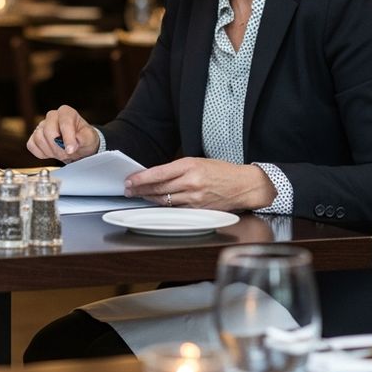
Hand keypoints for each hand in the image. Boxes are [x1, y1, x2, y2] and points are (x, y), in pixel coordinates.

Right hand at [28, 105, 97, 160]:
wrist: (78, 148)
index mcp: (66, 112)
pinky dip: (42, 153)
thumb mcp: (90, 139)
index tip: (70, 150)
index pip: (64, 122)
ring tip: (61, 153)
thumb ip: (84, 139)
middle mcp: (52, 116)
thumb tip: (75, 142)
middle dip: (58, 147)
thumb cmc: (83, 139)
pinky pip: (32, 145)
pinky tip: (52, 153)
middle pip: (48, 131)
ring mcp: (41, 126)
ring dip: (51, 151)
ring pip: (39, 139)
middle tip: (67, 154)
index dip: (67, 137)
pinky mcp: (34, 136)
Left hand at [124, 158, 276, 211]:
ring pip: (164, 200)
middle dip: (140, 189)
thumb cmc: (222, 171)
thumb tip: (156, 175)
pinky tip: (155, 203)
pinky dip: (164, 206)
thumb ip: (178, 168)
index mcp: (190, 166)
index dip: (141, 178)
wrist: (244, 185)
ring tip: (137, 196)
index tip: (129, 180)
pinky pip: (175, 209)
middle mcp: (191, 182)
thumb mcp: (199, 161)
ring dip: (148, 199)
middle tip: (127, 189)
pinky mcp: (198, 210)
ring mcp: (195, 198)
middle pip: (158, 188)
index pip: (159, 173)